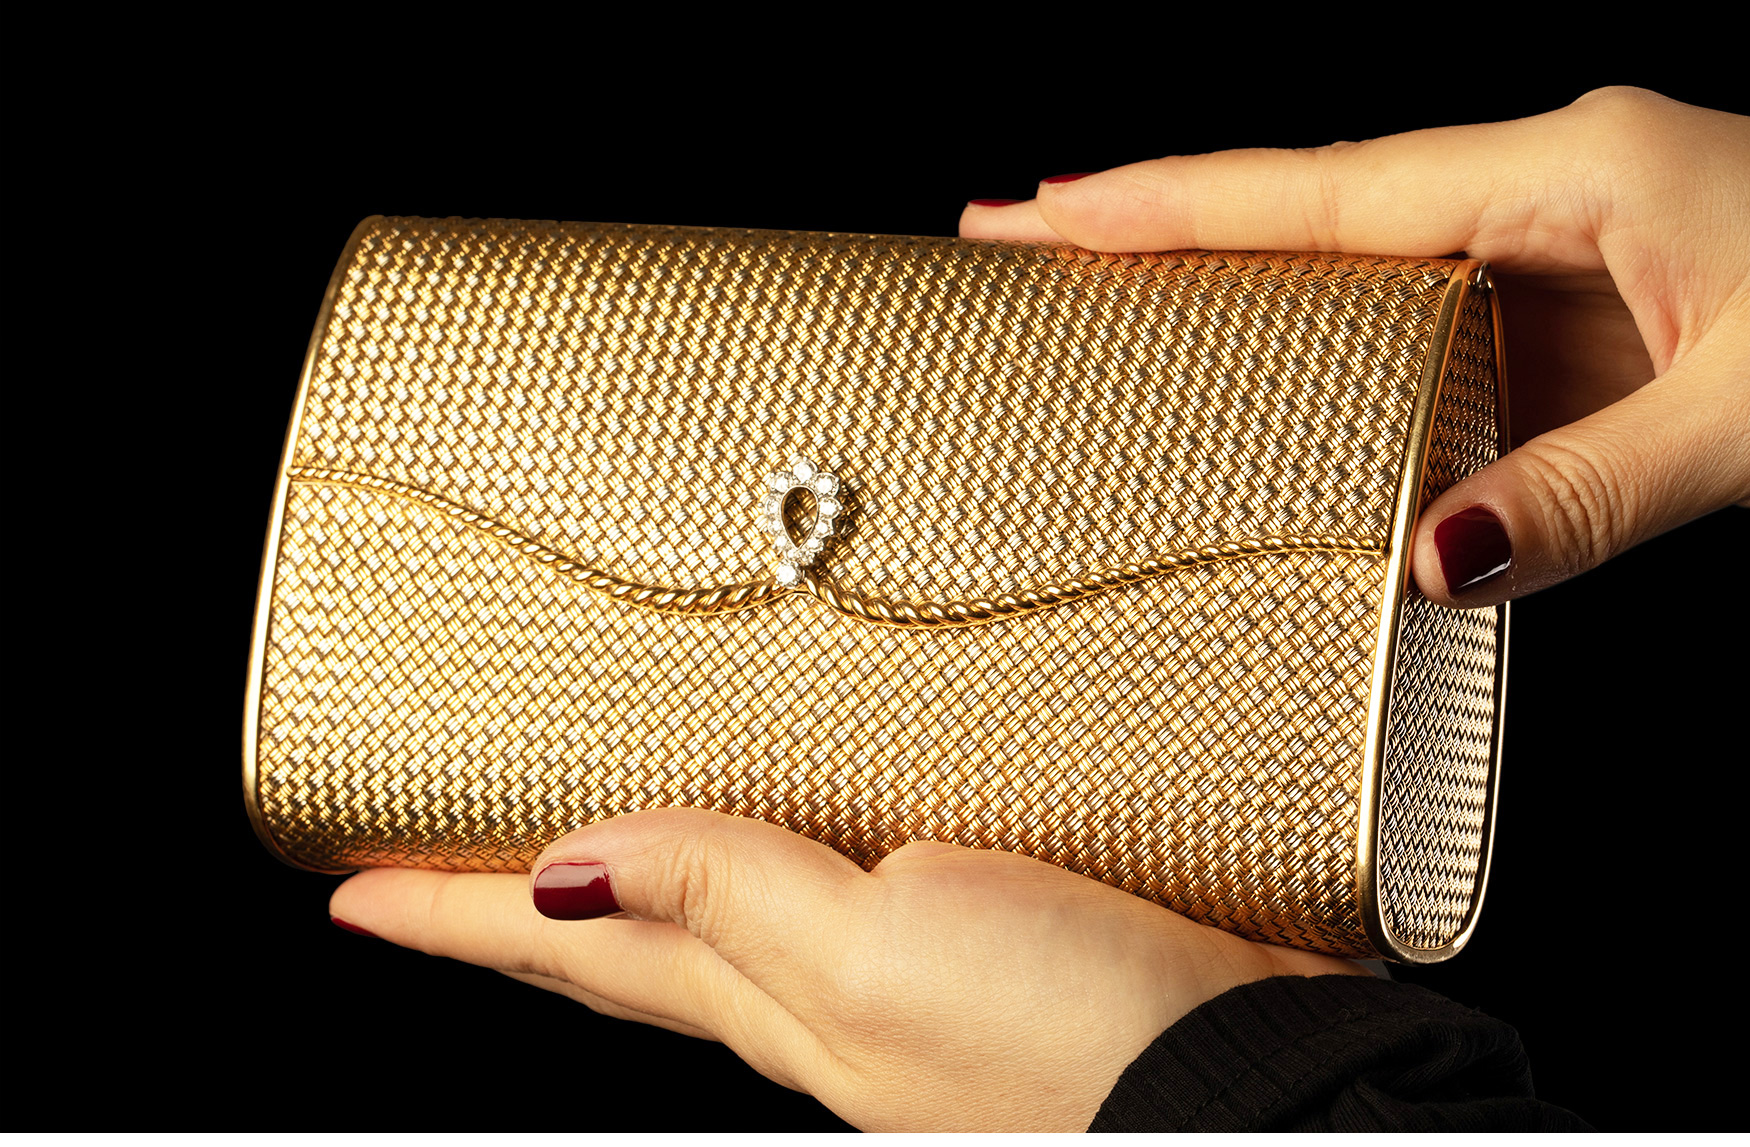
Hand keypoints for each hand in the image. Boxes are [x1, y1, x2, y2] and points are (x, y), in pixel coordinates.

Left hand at [329, 808, 1368, 1130]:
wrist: (1251, 1087)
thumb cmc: (1075, 1036)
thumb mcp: (877, 952)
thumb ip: (731, 898)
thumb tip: (572, 865)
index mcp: (782, 995)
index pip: (578, 946)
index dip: (461, 914)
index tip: (355, 888)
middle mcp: (830, 992)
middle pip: (637, 940)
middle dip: (526, 903)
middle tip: (441, 855)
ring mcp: (918, 971)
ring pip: (742, 910)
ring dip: (654, 866)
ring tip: (595, 812)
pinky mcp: (1010, 929)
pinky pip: (864, 881)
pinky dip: (804, 846)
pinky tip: (825, 804)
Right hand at [962, 88, 1749, 604]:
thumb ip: (1583, 492)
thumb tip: (1425, 560)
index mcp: (1581, 170)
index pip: (1328, 192)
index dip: (1169, 204)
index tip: (1041, 208)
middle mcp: (1564, 191)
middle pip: (1320, 215)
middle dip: (1166, 229)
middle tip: (1023, 245)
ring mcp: (1585, 250)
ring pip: (1379, 281)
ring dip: (1253, 300)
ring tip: (1120, 324)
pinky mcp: (1613, 313)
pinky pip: (1452, 341)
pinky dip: (1360, 370)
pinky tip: (1305, 407)